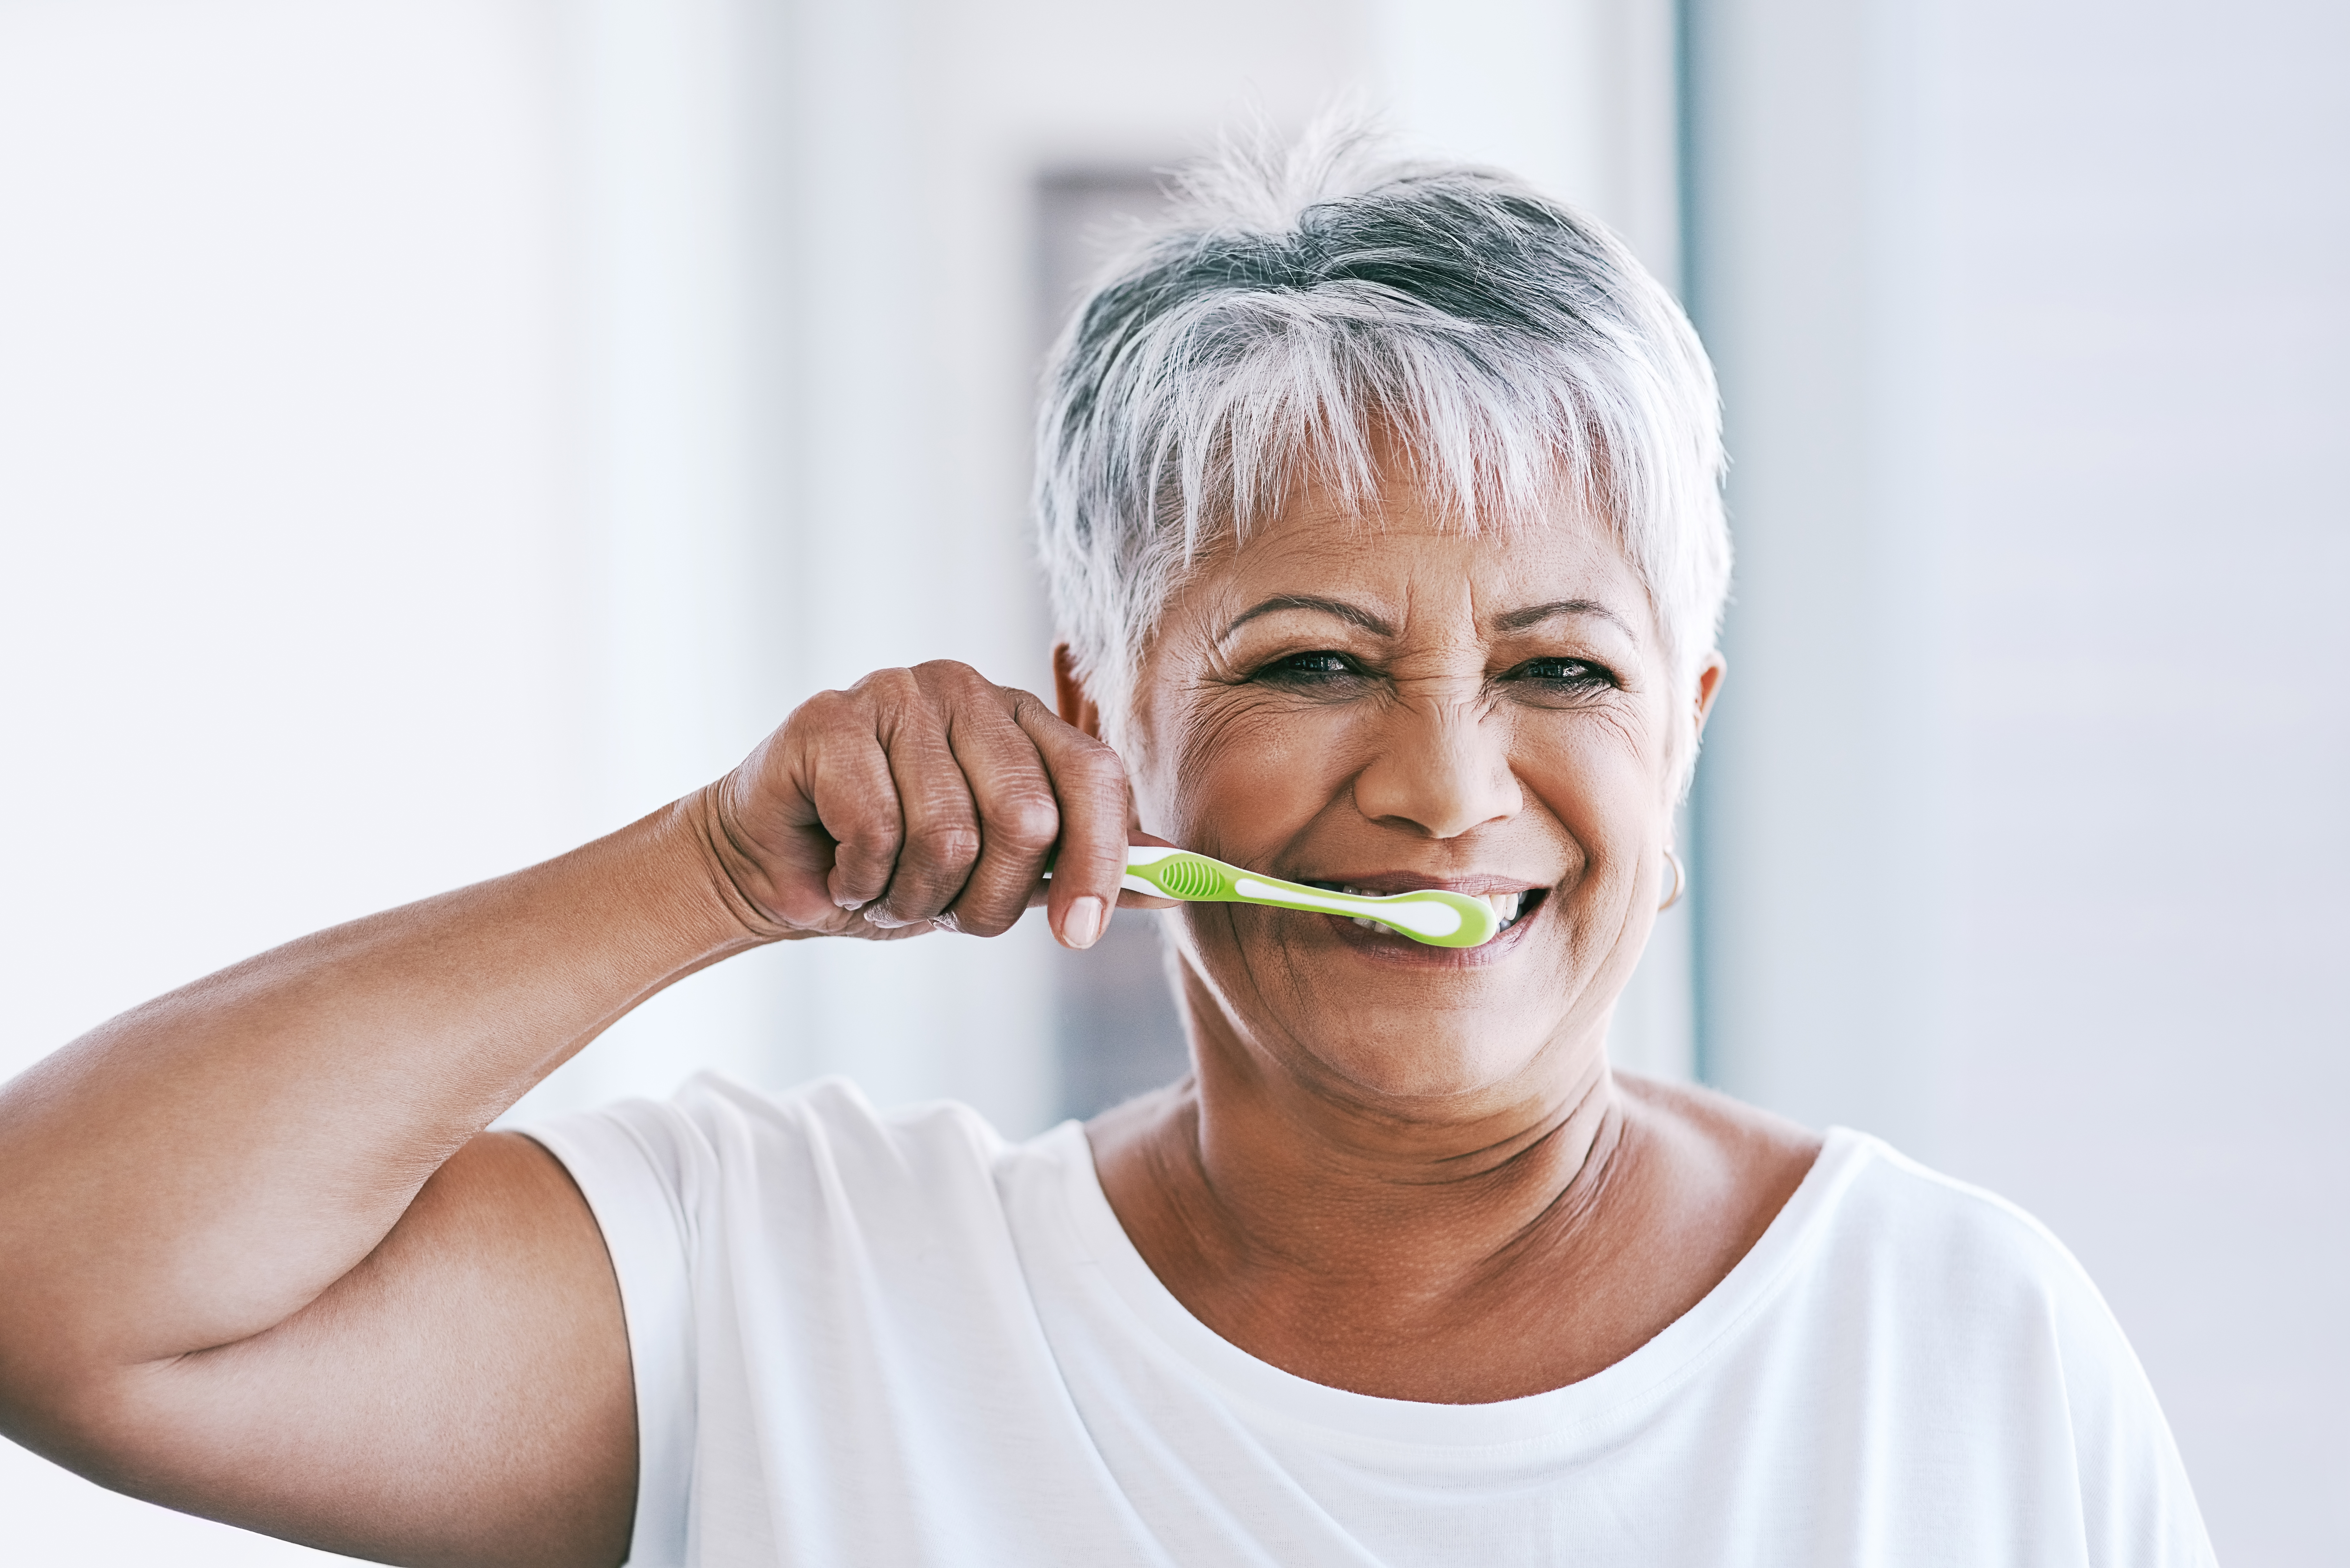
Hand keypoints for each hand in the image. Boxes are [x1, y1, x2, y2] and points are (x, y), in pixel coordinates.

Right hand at [697, 661, 1166, 948]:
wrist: (777, 867)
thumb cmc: (898, 866)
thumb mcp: (1006, 872)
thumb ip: (1088, 866)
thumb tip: (1182, 883)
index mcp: (1022, 716)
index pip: (1095, 776)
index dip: (1101, 863)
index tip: (1079, 936)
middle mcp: (967, 689)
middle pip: (1027, 817)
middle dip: (988, 899)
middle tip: (945, 913)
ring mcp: (895, 693)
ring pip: (947, 835)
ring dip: (915, 898)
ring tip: (886, 888)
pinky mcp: (827, 719)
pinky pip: (877, 831)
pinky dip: (860, 881)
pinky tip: (842, 869)